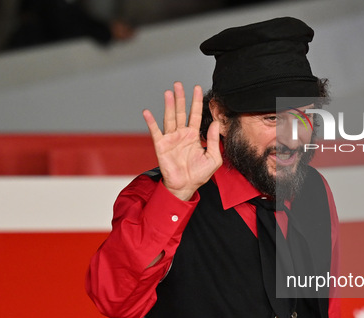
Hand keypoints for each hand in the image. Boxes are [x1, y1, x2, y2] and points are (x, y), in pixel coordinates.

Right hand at [143, 82, 221, 199]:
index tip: (196, 88)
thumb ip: (214, 140)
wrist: (186, 186)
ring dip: (168, 105)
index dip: (196, 102)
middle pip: (180, 112)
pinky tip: (147, 112)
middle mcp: (182, 135)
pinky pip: (155, 132)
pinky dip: (151, 122)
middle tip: (179, 84)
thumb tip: (216, 123)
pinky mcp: (161, 146)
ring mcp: (171, 139)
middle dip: (180, 98)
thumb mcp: (214, 158)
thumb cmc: (199, 174)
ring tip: (169, 92)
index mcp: (194, 136)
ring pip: (169, 118)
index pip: (195, 115)